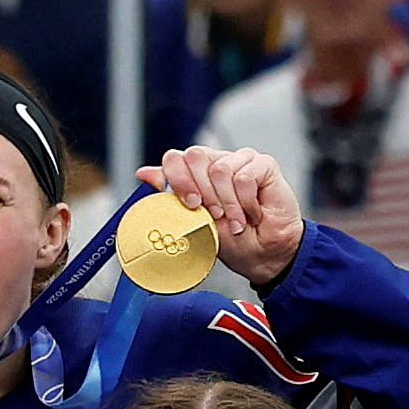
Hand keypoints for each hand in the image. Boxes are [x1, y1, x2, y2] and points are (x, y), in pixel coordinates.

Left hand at [138, 145, 304, 286]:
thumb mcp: (191, 219)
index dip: (178, 181)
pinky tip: (252, 213)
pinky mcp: (264, 164)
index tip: (191, 205)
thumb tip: (143, 172)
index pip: (176, 159)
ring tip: (236, 219)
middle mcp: (218, 162)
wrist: (261, 252)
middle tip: (215, 214)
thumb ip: (170, 193)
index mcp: (197, 173)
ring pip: (220, 169)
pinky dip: (246, 202)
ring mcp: (242, 160)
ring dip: (227, 203)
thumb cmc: (229, 239)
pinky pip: (245, 177)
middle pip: (195, 156)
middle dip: (201, 192)